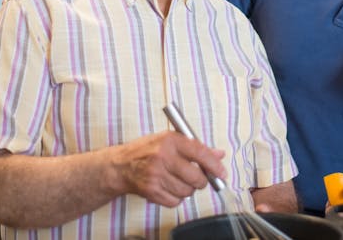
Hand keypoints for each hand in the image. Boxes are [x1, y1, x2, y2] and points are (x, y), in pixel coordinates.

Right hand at [110, 131, 225, 207]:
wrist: (121, 166)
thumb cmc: (148, 150)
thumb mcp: (170, 141)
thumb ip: (196, 147)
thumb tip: (219, 154)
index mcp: (170, 140)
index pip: (200, 153)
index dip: (214, 165)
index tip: (221, 173)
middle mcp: (163, 157)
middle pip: (196, 177)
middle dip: (201, 181)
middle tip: (198, 179)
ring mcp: (156, 175)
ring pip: (187, 191)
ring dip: (187, 190)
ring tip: (178, 181)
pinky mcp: (151, 191)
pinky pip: (175, 202)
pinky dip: (176, 198)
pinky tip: (169, 188)